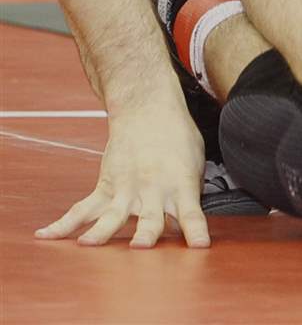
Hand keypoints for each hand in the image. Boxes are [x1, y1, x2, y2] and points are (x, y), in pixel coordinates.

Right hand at [35, 99, 208, 248]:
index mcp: (180, 184)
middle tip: (140, 247)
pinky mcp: (106, 186)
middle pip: (150, 219)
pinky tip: (46, 236)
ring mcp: (127, 189)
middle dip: (146, 235)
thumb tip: (187, 220)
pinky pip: (82, 209)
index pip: (192, 213)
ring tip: (88, 244)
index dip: (196, 231)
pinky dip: (63, 223)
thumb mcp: (195, 160)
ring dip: (101, 232)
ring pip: (112, 216)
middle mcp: (153, 190)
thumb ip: (190, 192)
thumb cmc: (176, 135)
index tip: (199, 246)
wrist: (148, 109)